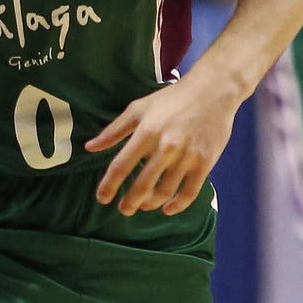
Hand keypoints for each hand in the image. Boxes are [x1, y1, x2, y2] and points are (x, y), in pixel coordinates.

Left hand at [87, 63, 240, 215]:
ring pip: (165, 192)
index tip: (102, 198)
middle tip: (124, 210)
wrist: (213, 91)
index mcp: (146, 133)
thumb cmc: (172, 99)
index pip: (121, 166)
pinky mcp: (205, 163)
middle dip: (130, 202)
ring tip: (144, 206)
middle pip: (143, 185)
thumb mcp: (139, 108)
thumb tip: (89, 148)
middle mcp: (165, 148)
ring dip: (151, 204)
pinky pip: (189, 193)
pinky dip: (177, 206)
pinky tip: (167, 208)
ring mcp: (187, 157)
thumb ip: (114, 130)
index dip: (109, 186)